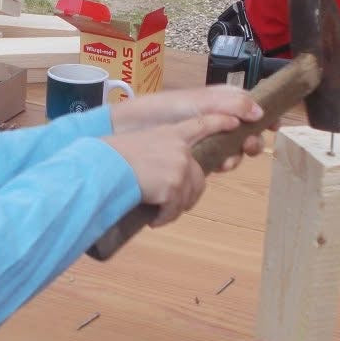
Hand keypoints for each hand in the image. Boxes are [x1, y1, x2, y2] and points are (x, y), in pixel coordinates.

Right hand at [104, 114, 239, 225]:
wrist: (104, 168)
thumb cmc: (111, 156)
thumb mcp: (139, 142)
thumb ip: (158, 150)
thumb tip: (162, 170)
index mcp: (170, 133)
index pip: (202, 125)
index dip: (220, 123)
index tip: (235, 122)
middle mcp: (180, 148)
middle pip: (199, 176)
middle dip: (186, 193)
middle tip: (168, 200)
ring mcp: (180, 167)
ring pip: (190, 195)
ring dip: (174, 206)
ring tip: (156, 209)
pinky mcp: (174, 187)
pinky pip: (175, 210)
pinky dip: (164, 217)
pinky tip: (152, 218)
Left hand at [110, 86, 268, 170]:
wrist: (129, 132)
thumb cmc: (163, 112)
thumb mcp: (199, 103)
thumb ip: (231, 105)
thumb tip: (260, 112)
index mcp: (216, 101)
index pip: (248, 104)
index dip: (264, 114)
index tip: (277, 126)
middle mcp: (213, 119)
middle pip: (245, 130)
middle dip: (251, 140)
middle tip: (249, 146)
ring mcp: (204, 139)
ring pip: (233, 149)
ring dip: (237, 155)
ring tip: (229, 159)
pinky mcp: (194, 159)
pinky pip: (217, 163)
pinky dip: (222, 165)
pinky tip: (218, 167)